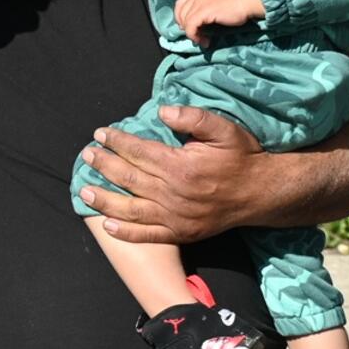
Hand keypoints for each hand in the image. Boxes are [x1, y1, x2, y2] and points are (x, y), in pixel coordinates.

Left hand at [76, 107, 265, 242]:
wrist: (264, 194)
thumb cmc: (243, 158)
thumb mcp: (224, 130)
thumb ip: (194, 118)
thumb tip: (162, 112)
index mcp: (181, 167)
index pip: (139, 152)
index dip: (117, 142)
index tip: (100, 134)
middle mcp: (174, 194)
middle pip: (129, 178)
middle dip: (104, 165)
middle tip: (86, 155)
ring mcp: (177, 217)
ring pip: (131, 209)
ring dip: (104, 199)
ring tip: (84, 190)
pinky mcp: (182, 233)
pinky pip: (148, 235)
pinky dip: (126, 233)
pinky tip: (107, 225)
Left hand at [173, 0, 265, 46]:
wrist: (247, 2)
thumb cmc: (234, 6)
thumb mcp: (212, 4)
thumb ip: (200, 10)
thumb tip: (188, 26)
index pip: (179, 5)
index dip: (180, 18)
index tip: (188, 28)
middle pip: (180, 14)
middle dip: (186, 27)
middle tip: (197, 36)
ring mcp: (199, 1)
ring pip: (185, 21)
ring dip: (192, 34)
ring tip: (203, 40)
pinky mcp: (204, 10)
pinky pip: (191, 26)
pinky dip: (194, 36)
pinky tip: (205, 41)